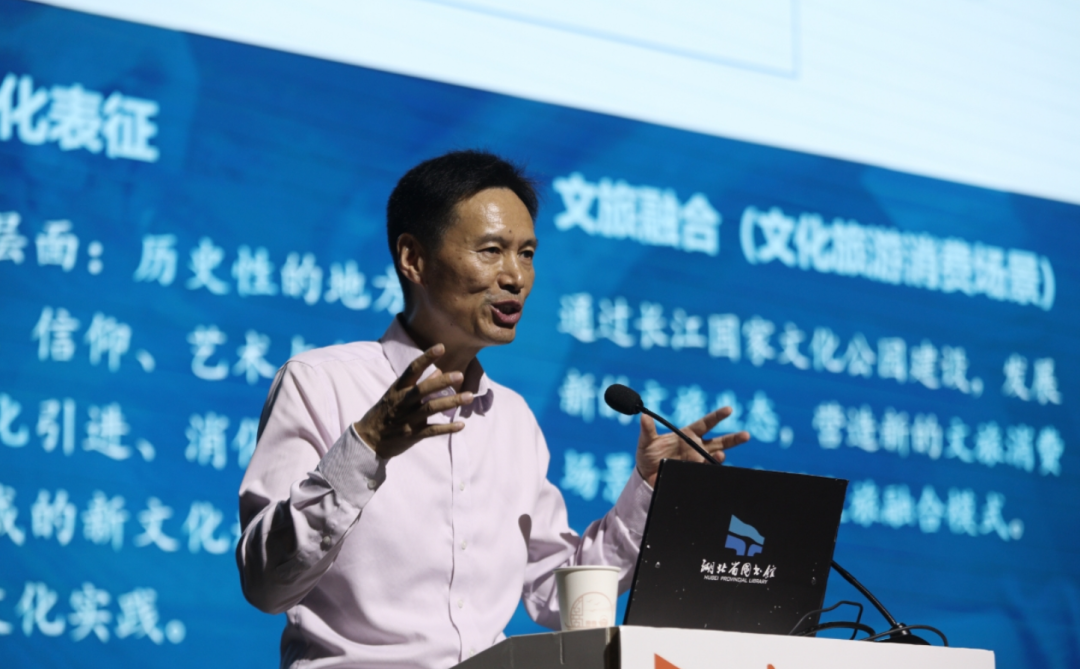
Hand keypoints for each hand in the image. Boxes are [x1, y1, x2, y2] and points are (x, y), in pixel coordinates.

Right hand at [353, 344, 474, 458]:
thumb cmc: (386, 412)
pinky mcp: (412, 435)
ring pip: (430, 408)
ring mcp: (407, 419)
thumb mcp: (397, 394)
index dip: (427, 358)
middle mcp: (402, 402)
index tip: (441, 347)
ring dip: (451, 402)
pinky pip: (432, 431)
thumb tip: (439, 371)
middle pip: (423, 389)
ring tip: (469, 397)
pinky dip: (447, 428)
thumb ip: (418, 383)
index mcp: (398, 389)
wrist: (369, 439)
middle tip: (460, 375)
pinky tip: (461, 425)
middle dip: (442, 382)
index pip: (412, 369)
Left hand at [635, 407, 750, 486]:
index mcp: (687, 434)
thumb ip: (647, 430)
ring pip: (716, 458)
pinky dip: (711, 470)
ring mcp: (697, 461)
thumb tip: (643, 416)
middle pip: (719, 442)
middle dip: (733, 438)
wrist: (646, 477)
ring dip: (720, 457)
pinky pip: (707, 472)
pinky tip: (712, 468)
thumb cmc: (647, 455)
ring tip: (720, 456)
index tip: (729, 410)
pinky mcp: (695, 473)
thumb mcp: (645, 442)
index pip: (706, 423)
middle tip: (746, 435)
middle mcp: (696, 447)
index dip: (717, 416)